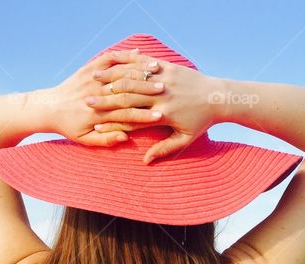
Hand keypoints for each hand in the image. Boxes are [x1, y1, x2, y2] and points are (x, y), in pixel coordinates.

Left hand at [35, 48, 166, 146]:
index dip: (144, 116)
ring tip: (158, 71)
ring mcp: (92, 81)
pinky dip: (123, 55)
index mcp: (98, 115)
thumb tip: (125, 137)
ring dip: (139, 72)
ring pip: (120, 74)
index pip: (126, 116)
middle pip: (127, 93)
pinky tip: (138, 53)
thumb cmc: (68, 127)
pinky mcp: (89, 69)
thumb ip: (106, 140)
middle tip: (166, 90)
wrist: (49, 107)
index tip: (161, 116)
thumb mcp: (86, 139)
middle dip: (147, 92)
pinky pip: (108, 59)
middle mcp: (97, 96)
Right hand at [87, 50, 223, 163]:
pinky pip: (144, 62)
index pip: (131, 118)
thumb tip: (146, 161)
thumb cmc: (202, 122)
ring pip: (133, 76)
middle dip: (105, 98)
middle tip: (85, 100)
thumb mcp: (184, 139)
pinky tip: (114, 62)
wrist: (218, 97)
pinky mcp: (168, 66)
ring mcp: (165, 78)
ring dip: (112, 78)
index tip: (94, 124)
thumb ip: (164, 149)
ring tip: (94, 79)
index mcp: (163, 114)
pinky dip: (128, 62)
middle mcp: (162, 95)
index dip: (112, 121)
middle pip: (127, 96)